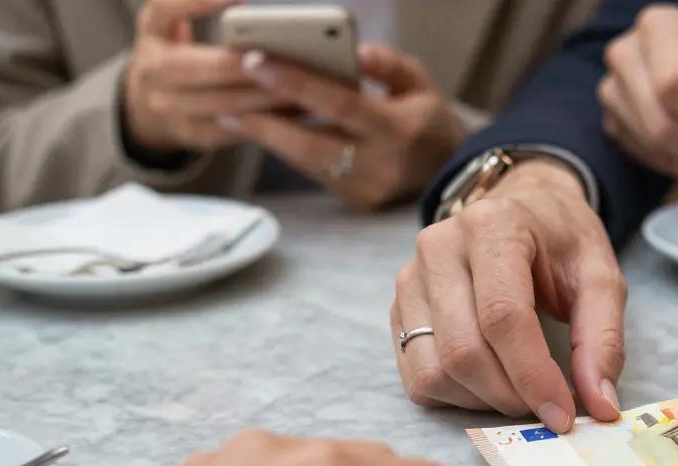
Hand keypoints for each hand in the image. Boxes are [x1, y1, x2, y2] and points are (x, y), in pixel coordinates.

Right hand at [123, 0, 284, 150]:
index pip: (165, 12)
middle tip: (280, 61)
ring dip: (261, 98)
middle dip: (240, 67)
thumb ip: (192, 5)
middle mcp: (152, 73)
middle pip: (196, 69)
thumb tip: (240, 1)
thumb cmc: (173, 54)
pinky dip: (266, 121)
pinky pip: (233, 130)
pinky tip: (294, 111)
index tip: (240, 0)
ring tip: (296, 88)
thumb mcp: (169, 24)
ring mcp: (170, 109)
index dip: (198, 3)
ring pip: (220, 105)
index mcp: (151, 34)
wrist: (148, 107)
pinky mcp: (194, 135)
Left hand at [225, 45, 466, 209]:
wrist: (452, 173)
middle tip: (226, 99)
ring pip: (306, 162)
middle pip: (312, 143)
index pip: (341, 103)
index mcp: (400, 129)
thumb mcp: (420, 83)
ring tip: (232, 114)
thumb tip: (355, 52)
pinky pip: (314, 174)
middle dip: (265, 120)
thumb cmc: (429, 119)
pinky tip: (265, 132)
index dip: (296, 83)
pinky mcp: (357, 202)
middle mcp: (383, 164)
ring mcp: (368, 189)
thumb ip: (389, 64)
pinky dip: (288, 151)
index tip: (256, 62)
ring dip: (268, 138)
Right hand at [391, 160, 625, 431]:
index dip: (534, 377)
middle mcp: (439, 248)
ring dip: (483, 401)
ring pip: (434, 371)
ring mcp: (411, 278)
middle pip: (464, 351)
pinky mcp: (399, 308)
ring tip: (520, 391)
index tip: (564, 415)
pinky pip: (416, 376)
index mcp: (493, 227)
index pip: (502, 318)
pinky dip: (456, 396)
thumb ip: (603, 339)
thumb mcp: (600, 276)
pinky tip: (490, 382)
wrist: (523, 208)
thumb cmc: (561, 241)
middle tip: (547, 407)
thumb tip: (600, 406)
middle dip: (511, 396)